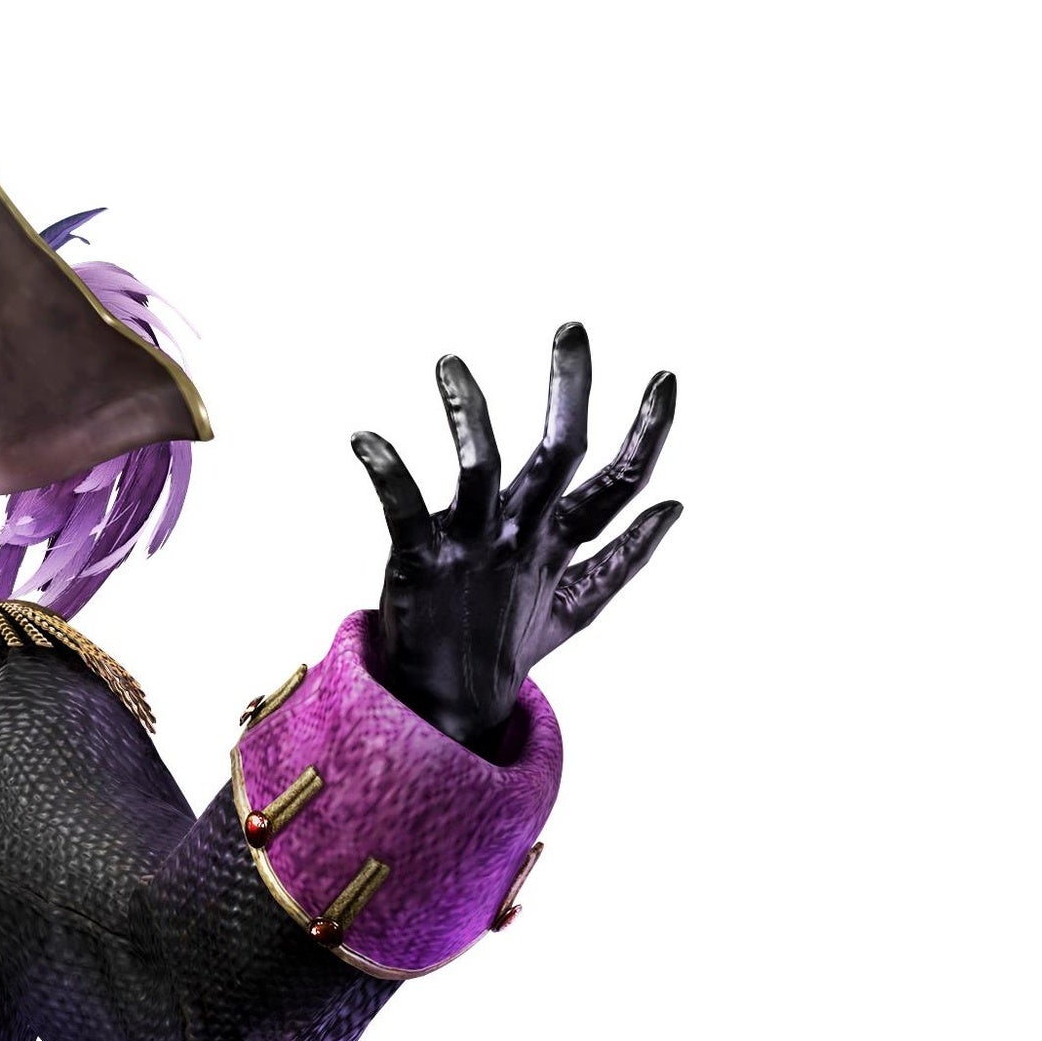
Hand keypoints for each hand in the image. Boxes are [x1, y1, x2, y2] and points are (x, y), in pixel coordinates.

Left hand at [355, 328, 680, 760]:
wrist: (446, 711)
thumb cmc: (508, 647)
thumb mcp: (577, 606)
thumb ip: (625, 556)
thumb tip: (677, 506)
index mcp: (558, 544)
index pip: (618, 485)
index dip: (647, 434)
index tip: (665, 378)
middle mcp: (520, 538)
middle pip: (558, 455)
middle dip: (569, 390)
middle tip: (570, 329)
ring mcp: (470, 548)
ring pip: (480, 467)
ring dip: (467, 410)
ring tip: (448, 364)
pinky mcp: (418, 562)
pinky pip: (402, 508)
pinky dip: (385, 471)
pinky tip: (364, 439)